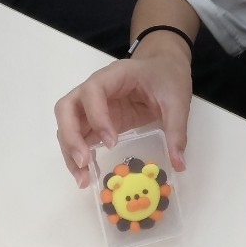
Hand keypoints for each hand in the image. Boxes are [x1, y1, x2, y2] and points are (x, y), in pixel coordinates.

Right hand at [55, 48, 192, 187]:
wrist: (164, 68)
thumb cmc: (167, 77)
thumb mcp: (178, 100)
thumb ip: (176, 130)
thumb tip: (179, 164)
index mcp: (115, 76)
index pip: (92, 91)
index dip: (97, 116)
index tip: (112, 142)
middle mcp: (95, 89)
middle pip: (66, 107)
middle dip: (70, 136)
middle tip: (84, 162)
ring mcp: (93, 106)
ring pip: (67, 125)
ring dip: (69, 151)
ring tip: (83, 178)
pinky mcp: (96, 121)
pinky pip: (79, 136)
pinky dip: (77, 155)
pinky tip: (86, 174)